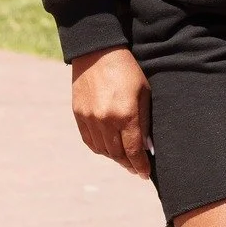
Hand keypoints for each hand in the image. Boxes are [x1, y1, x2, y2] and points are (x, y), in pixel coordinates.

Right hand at [70, 46, 151, 177]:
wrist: (98, 52)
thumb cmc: (128, 70)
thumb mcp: (144, 92)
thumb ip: (145, 120)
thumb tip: (147, 145)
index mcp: (126, 114)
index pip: (134, 150)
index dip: (140, 165)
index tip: (145, 174)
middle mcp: (106, 120)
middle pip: (118, 154)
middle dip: (129, 164)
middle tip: (137, 169)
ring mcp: (90, 118)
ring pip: (103, 150)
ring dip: (115, 158)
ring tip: (125, 159)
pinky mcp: (79, 115)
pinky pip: (90, 141)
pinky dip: (100, 149)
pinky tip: (108, 149)